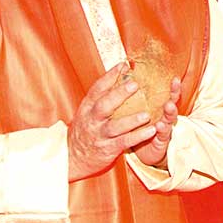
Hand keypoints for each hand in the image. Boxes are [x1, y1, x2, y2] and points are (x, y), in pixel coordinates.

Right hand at [66, 62, 157, 180]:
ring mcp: (99, 134)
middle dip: (119, 94)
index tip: (123, 65)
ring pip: (115, 126)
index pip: (97, 89)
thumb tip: (120, 73)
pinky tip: (151, 131)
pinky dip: (137, 136)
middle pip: (104, 105)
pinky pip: (124, 142)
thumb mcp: (88, 110)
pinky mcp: (108, 148)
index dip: (110, 76)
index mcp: (88, 107)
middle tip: (135, 84)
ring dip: (131, 120)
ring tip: (147, 114)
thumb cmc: (85, 129)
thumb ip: (102, 95)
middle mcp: (92, 119)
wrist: (72, 156)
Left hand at [132, 77, 180, 168]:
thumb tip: (127, 78)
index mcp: (158, 106)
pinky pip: (162, 134)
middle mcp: (164, 115)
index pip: (165, 92)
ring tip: (169, 105)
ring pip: (168, 118)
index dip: (169, 83)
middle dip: (174, 92)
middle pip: (172, 101)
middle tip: (175, 83)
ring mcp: (164, 128)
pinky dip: (161, 130)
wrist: (144, 152)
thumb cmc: (140, 127)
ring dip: (169, 111)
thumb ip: (137, 97)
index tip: (173, 74)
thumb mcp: (139, 111)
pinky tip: (159, 126)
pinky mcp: (161, 140)